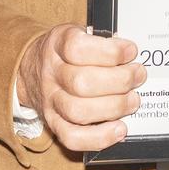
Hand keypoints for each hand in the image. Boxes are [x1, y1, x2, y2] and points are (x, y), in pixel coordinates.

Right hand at [17, 24, 146, 150]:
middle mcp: (51, 73)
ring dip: (113, 108)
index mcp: (57, 43)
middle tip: (138, 75)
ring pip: (78, 111)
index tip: (131, 51)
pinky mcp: (53, 124)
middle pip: (82, 82)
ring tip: (133, 100)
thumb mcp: (78, 32)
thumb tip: (131, 53)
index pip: (77, 47)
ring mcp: (50, 101)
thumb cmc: (65, 50)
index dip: (109, 51)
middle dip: (119, 81)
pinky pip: (72, 138)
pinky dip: (99, 137)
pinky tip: (120, 129)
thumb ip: (101, 39)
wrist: (30, 68)